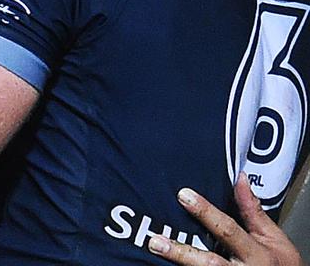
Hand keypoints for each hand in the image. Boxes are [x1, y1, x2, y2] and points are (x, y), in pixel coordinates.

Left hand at [148, 173, 305, 265]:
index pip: (227, 230)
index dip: (206, 212)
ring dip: (178, 262)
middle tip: (155, 241)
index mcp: (255, 254)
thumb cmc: (280, 264)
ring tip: (155, 251)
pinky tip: (164, 265)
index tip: (183, 195)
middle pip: (209, 262)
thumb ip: (252, 211)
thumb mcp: (273, 237)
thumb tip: (240, 179)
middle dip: (182, 252)